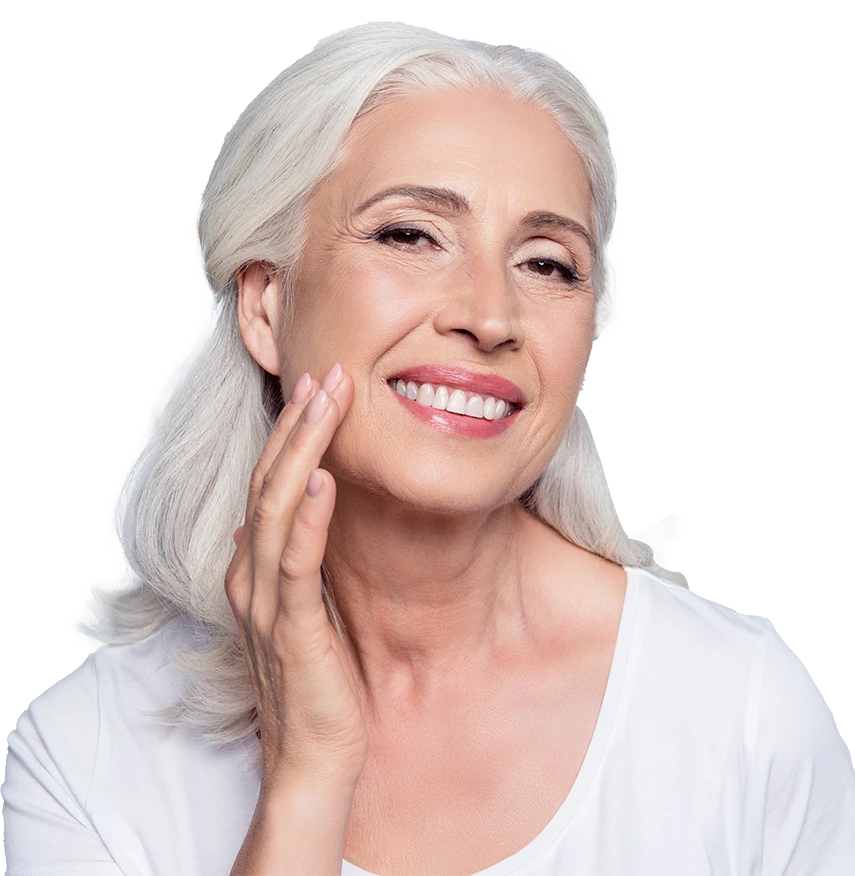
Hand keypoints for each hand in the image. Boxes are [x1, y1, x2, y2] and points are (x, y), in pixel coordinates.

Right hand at [225, 364, 366, 801]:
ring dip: (302, 450)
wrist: (312, 756)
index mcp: (255, 570)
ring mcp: (266, 601)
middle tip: (328, 373)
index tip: (320, 390)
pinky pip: (296, 562)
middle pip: (268, 482)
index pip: (267, 485)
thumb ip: (292, 564)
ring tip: (327, 401)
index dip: (291, 434)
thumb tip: (282, 521)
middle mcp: (250, 577)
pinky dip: (307, 516)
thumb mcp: (304, 608)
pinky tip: (323, 478)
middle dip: (299, 424)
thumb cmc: (315, 679)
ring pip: (275, 508)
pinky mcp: (291, 628)